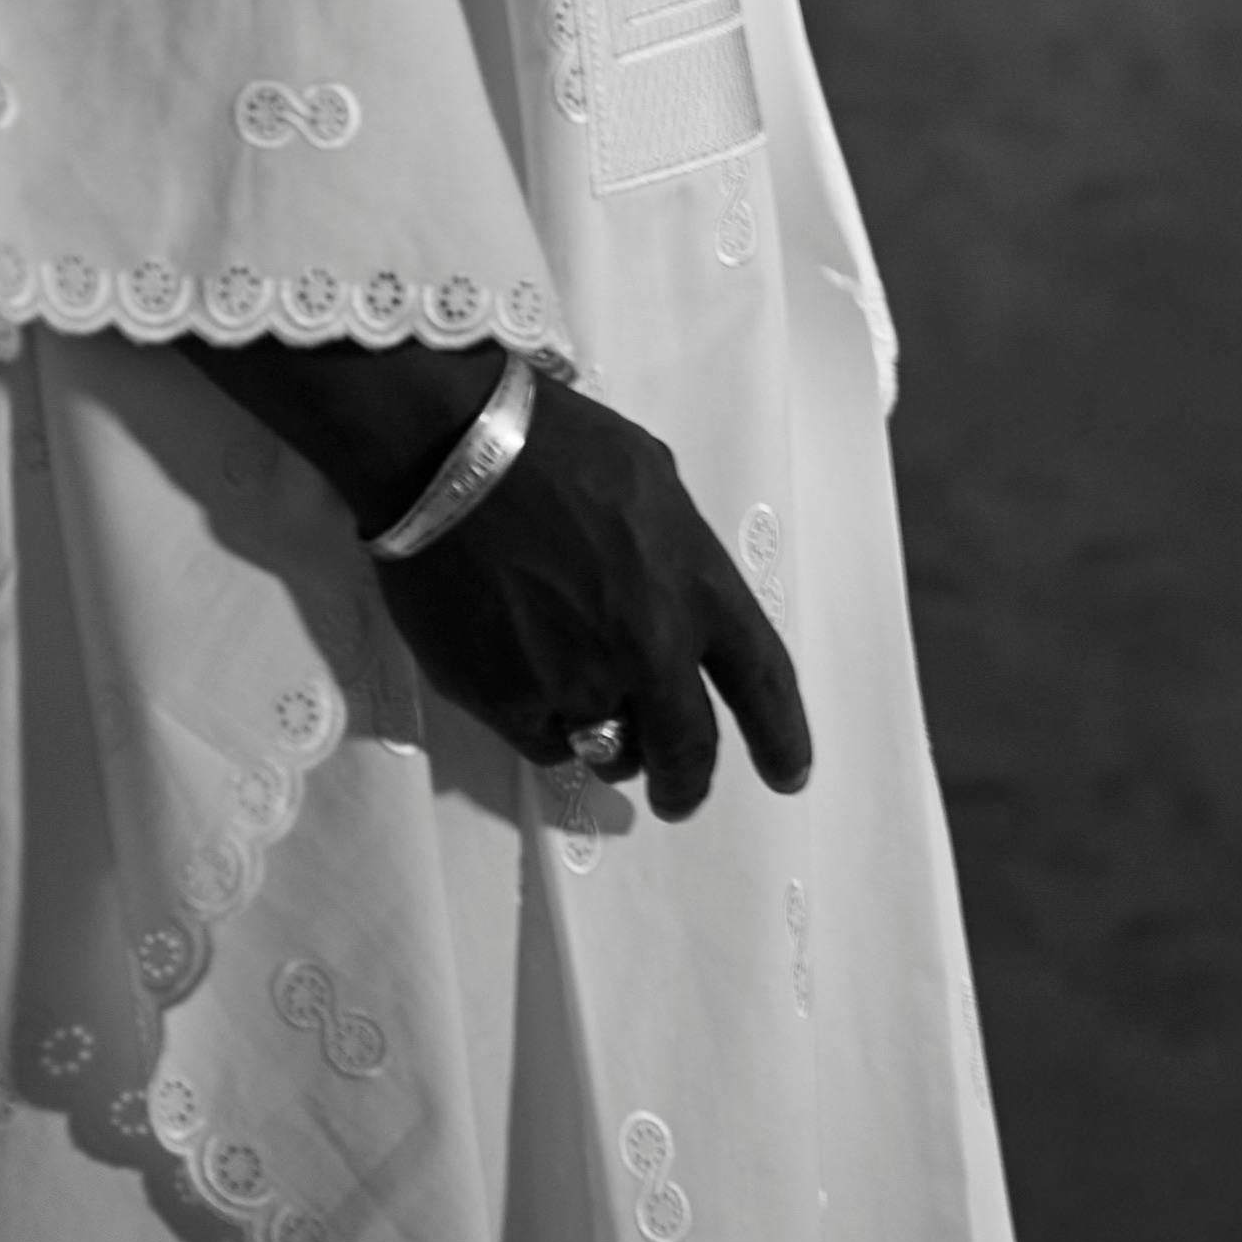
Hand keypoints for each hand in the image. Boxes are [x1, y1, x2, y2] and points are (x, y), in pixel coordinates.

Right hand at [198, 330, 807, 818]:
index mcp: (697, 588)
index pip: (762, 683)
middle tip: (677, 795)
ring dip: (612, 743)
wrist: (451, 455)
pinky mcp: (508, 701)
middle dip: (686, 782)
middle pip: (687, 748)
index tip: (789, 777)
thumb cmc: (557, 446)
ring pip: (612, 750)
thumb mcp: (652, 481)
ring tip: (589, 709)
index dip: (782, 738)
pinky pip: (546, 744)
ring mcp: (576, 682)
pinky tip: (532, 689)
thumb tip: (669, 583)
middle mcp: (649, 650)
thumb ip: (677, 550)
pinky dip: (550, 728)